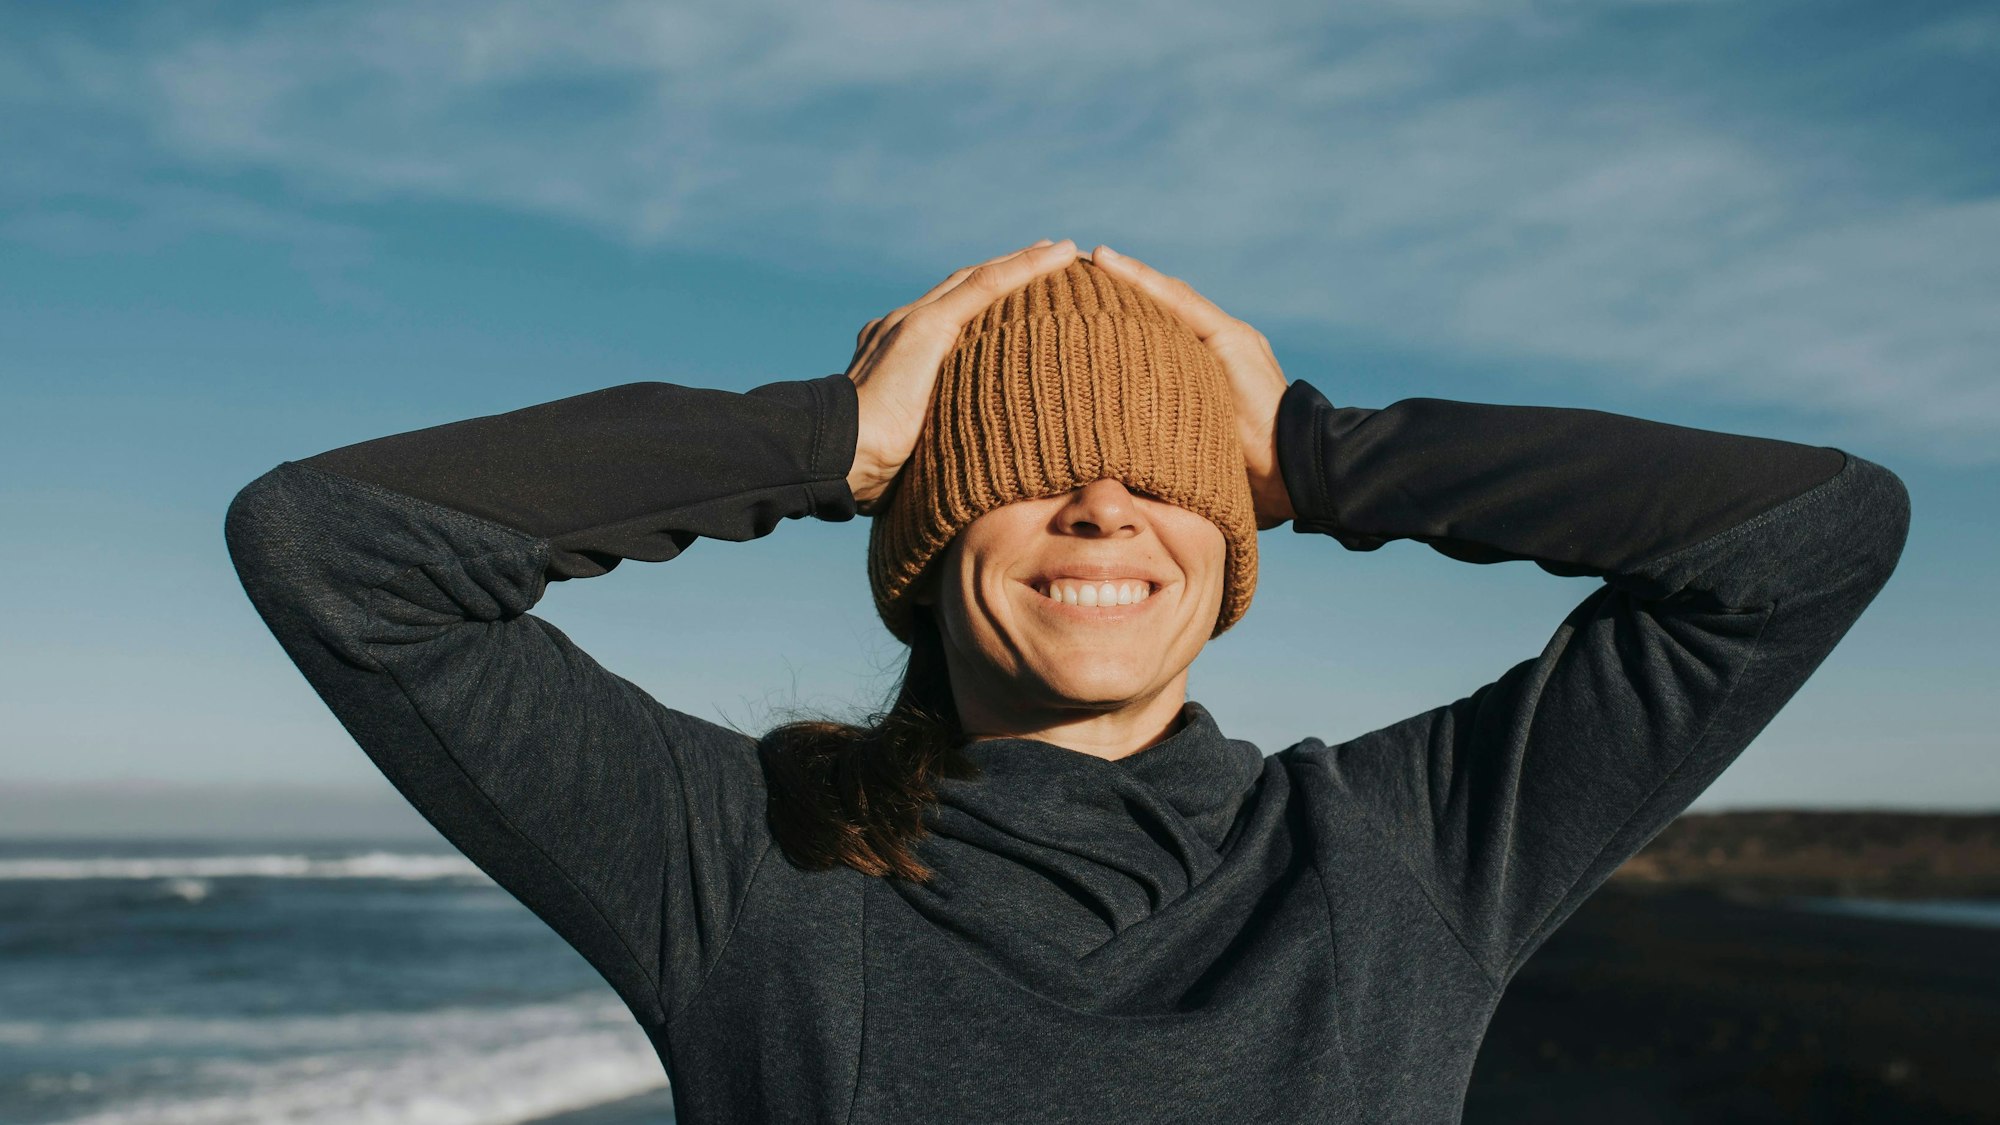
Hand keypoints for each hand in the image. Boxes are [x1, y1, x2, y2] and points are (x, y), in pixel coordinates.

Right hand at [844, 238, 1081, 513]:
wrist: (842, 456)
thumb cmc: (873, 469)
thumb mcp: (914, 446)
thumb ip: (935, 436)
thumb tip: (960, 464)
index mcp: (898, 351)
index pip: (952, 315)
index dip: (989, 300)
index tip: (1022, 295)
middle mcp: (903, 325)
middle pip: (966, 287)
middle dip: (1009, 271)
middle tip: (1051, 258)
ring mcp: (912, 321)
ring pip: (980, 278)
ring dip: (1025, 262)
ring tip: (1063, 252)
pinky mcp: (926, 326)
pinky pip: (986, 286)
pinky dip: (1024, 268)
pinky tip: (1058, 256)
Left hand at [1088, 245, 1296, 528]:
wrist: (1294, 472)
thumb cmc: (1244, 478)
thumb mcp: (1192, 451)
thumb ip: (1163, 436)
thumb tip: (1113, 457)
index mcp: (1208, 368)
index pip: (1161, 332)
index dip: (1126, 314)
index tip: (1083, 302)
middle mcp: (1219, 345)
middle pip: (1162, 308)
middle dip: (1123, 289)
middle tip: (1077, 272)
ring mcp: (1228, 337)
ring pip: (1168, 297)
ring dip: (1127, 276)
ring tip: (1091, 259)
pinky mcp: (1231, 338)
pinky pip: (1180, 303)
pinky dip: (1144, 282)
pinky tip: (1111, 264)